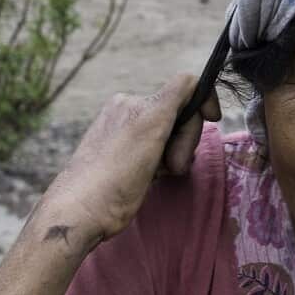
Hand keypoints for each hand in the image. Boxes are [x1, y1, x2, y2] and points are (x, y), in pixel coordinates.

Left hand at [40, 73, 221, 241]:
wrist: (81, 212)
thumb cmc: (116, 176)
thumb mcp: (151, 126)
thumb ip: (174, 97)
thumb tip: (192, 82)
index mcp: (136, 102)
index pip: (184, 86)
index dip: (204, 99)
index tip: (214, 119)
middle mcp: (128, 110)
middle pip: (178, 115)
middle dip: (183, 140)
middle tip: (171, 166)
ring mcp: (121, 132)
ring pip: (167, 135)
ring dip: (170, 154)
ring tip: (156, 175)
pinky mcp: (117, 153)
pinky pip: (151, 150)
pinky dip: (157, 161)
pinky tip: (147, 178)